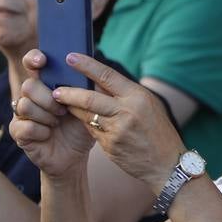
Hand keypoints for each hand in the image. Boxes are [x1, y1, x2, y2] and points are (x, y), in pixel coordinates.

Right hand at [9, 49, 94, 176]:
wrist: (75, 155)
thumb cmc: (80, 127)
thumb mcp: (89, 106)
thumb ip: (88, 88)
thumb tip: (92, 71)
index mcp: (46, 83)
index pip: (32, 62)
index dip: (34, 58)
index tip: (42, 61)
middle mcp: (31, 96)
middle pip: (28, 85)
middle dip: (48, 98)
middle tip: (62, 110)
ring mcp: (22, 114)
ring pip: (24, 105)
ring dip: (45, 115)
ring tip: (57, 123)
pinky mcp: (18, 132)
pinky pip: (25, 126)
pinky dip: (41, 131)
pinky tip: (49, 135)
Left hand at [50, 53, 184, 191]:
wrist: (166, 163)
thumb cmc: (158, 131)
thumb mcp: (148, 105)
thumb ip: (125, 94)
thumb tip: (98, 79)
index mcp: (137, 96)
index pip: (107, 75)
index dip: (86, 65)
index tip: (70, 58)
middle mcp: (127, 111)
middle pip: (90, 98)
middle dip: (69, 93)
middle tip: (55, 89)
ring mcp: (117, 130)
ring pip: (86, 115)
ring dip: (72, 108)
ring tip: (60, 103)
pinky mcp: (110, 145)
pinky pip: (92, 131)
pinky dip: (85, 124)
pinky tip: (80, 120)